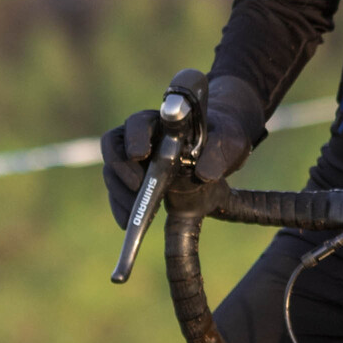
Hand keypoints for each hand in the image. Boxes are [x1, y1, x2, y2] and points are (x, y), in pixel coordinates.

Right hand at [100, 75, 266, 225]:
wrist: (220, 148)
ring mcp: (134, 156)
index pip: (138, 122)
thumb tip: (205, 174)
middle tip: (137, 188)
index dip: (135, 137)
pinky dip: (121, 206)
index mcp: (162, 120)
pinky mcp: (133, 177)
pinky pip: (118, 190)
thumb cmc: (223, 137)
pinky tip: (129, 222)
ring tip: (133, 215)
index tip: (141, 154)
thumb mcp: (229, 141)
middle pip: (114, 145)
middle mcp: (141, 135)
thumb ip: (219, 152)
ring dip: (119, 193)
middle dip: (121, 169)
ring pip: (112, 170)